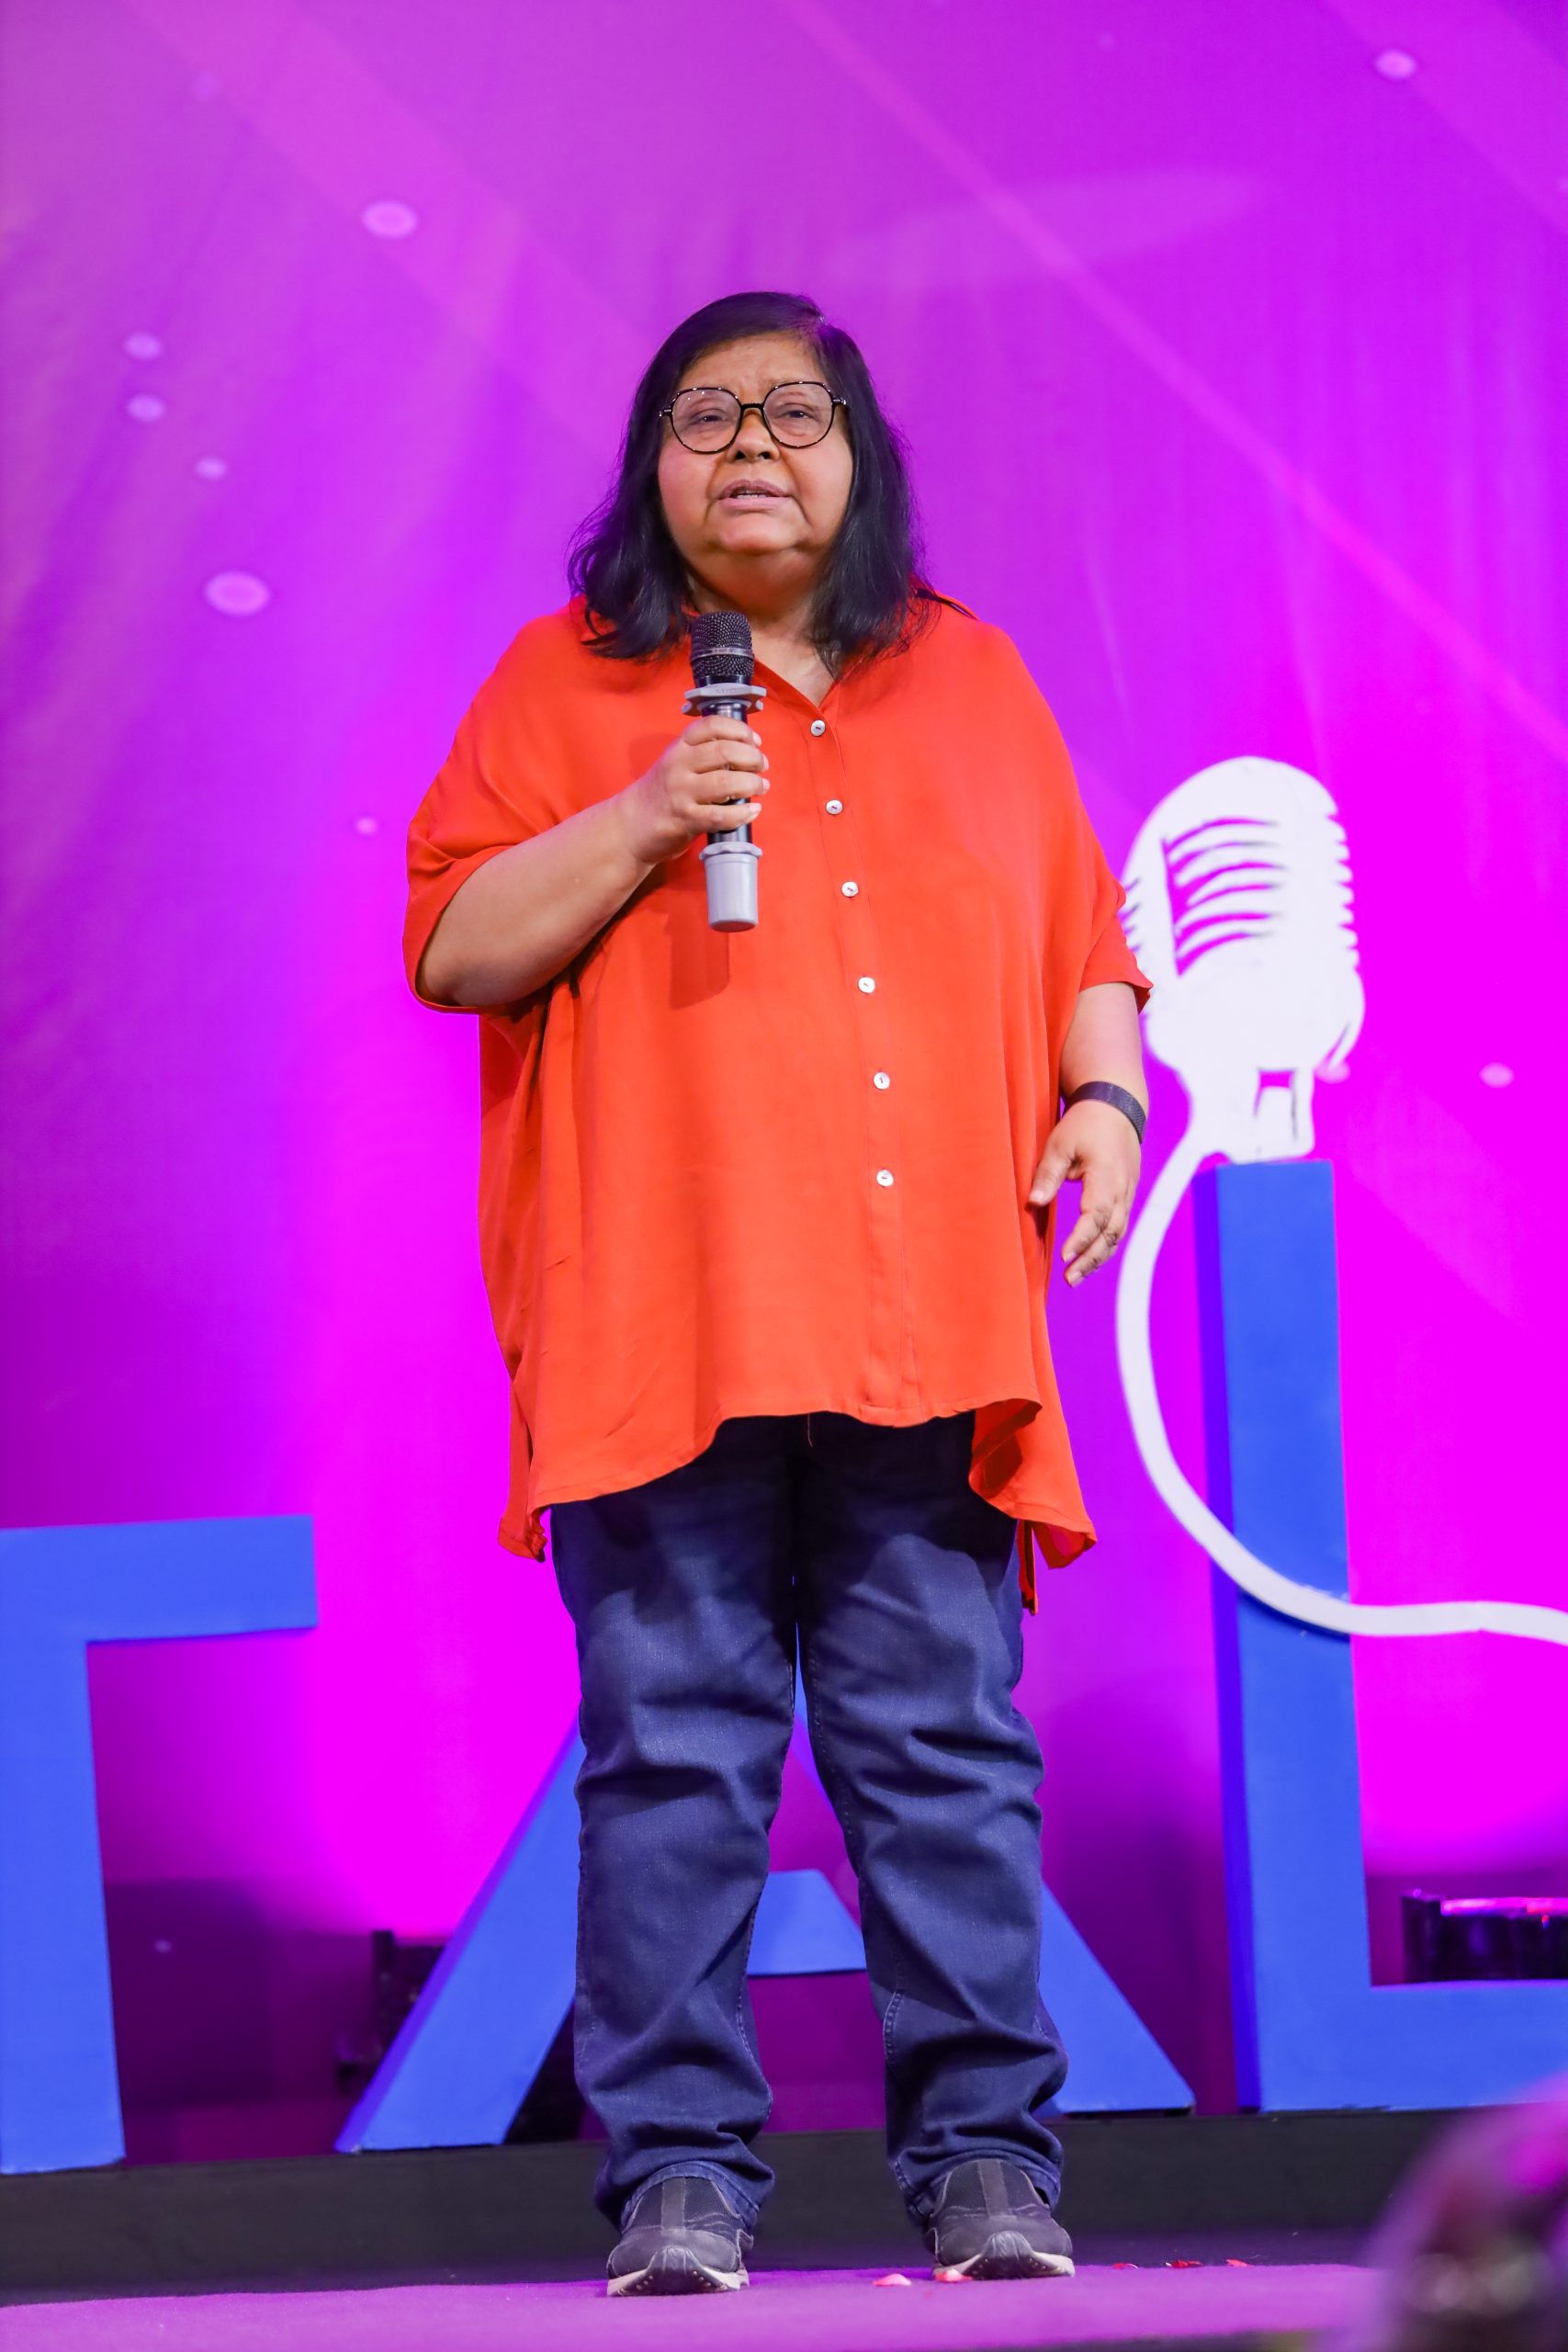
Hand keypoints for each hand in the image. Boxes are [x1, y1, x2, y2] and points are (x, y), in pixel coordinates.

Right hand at [616, 717, 768, 865]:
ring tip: (762, 786)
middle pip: (725, 752)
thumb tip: (746, 752)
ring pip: (726, 782)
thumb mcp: (676, 762)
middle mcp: (679, 765)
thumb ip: (703, 754)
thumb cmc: (662, 793)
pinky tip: (753, 811)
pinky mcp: (685, 820)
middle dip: (752, 758)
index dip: (740, 730)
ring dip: (752, 784)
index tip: (755, 741)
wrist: (631, 824)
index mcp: (679, 747)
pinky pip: (721, 815)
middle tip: (762, 766)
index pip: (712, 725)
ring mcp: (681, 793)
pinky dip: (743, 813)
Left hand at [1027, 1100, 1141, 1286]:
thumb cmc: (1084, 1123)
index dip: (1081, 1238)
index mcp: (1107, 1175)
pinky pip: (1119, 1226)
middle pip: (1111, 1232)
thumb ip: (1047, 1174)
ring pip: (1117, 1233)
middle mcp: (1123, 1189)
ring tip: (1076, 1276)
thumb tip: (1033, 1202)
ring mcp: (1128, 1193)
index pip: (1096, 1215)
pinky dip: (1105, 1244)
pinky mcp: (1127, 1195)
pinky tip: (1090, 1258)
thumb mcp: (1059, 1143)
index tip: (1065, 1255)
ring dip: (1098, 1257)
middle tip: (1070, 1279)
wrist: (1116, 1107)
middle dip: (1091, 1258)